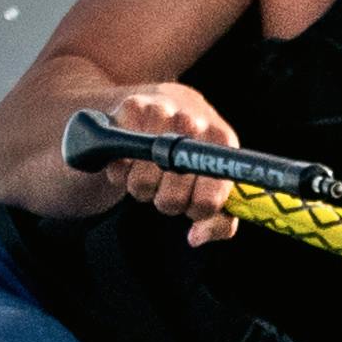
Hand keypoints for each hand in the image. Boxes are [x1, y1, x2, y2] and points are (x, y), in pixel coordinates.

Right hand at [73, 77, 241, 238]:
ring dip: (142, 187)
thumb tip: (196, 237)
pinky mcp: (132, 108)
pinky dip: (120, 172)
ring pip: (141, 185)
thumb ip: (219, 221)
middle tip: (168, 183)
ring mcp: (163, 113)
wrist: (168, 103)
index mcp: (223, 144)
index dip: (195, 211)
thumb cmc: (192, 155)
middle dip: (166, 200)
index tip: (193, 200)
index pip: (207, 202)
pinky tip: (131, 160)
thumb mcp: (215, 185)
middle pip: (171, 200)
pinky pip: (118, 167)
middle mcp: (194, 124)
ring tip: (149, 170)